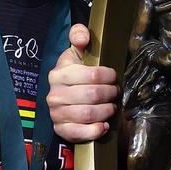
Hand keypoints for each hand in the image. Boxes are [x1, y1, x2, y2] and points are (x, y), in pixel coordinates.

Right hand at [48, 23, 117, 141]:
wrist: (64, 98)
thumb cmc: (74, 74)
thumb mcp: (76, 53)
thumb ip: (79, 37)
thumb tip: (82, 36)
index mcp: (59, 74)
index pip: (90, 75)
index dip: (107, 76)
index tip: (113, 77)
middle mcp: (55, 94)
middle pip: (92, 95)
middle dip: (110, 93)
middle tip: (115, 92)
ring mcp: (56, 113)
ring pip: (88, 114)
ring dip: (106, 111)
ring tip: (112, 107)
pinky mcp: (61, 129)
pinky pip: (78, 133)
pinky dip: (95, 130)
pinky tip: (104, 125)